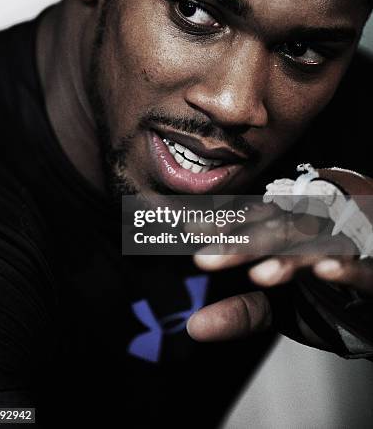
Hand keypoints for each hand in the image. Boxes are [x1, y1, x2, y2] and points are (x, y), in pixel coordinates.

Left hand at [186, 168, 372, 342]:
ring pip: (315, 243)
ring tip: (262, 274)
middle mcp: (314, 232)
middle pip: (276, 229)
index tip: (192, 234)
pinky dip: (346, 268)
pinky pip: (363, 268)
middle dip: (243, 244)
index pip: (253, 220)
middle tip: (208, 258)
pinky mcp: (371, 271)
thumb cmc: (326, 297)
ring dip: (288, 257)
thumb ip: (242, 313)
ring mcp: (344, 247)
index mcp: (288, 233)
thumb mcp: (278, 307)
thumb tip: (195, 327)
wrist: (372, 307)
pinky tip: (325, 270)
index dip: (224, 226)